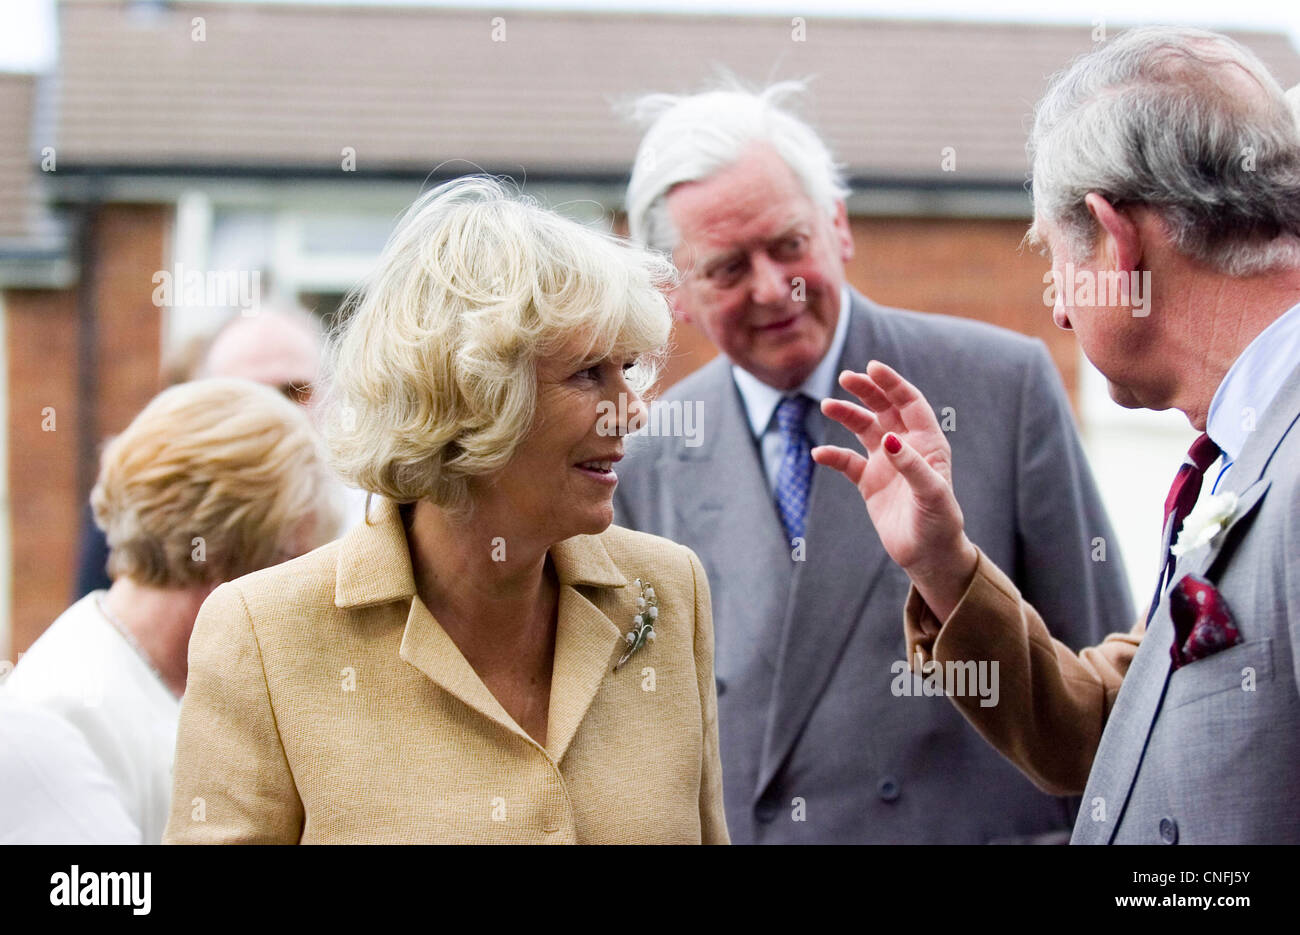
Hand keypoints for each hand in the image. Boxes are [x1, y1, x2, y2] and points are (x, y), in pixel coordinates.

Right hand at [811, 361, 977, 619]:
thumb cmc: (940, 524)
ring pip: (864, 429)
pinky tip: (819, 454)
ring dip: (847, 415)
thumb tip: (888, 438)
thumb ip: (911, 464)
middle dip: (866, 391)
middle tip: (845, 378)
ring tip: (827, 406)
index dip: (892, 384)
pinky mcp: (870, 482)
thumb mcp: (931, 494)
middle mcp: (906, 447)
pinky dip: (833, 455)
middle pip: (884, 408)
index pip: (909, 403)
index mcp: (928, 442)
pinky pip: (848, 462)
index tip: (872, 367)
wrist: (929, 556)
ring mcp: (886, 463)